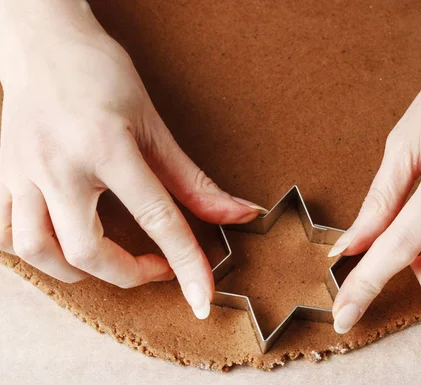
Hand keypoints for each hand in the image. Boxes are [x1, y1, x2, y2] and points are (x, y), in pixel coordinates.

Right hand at [0, 5, 264, 318]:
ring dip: (81, 271)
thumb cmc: (99, 72)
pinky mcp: (0, 175)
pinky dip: (34, 252)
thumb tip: (237, 213)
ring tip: (109, 261)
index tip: (202, 299)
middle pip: (88, 251)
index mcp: (105, 147)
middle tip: (157, 266)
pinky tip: (58, 245)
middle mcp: (58, 165)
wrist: (42, 40)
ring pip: (38, 251)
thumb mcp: (153, 124)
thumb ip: (193, 179)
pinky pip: (3, 234)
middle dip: (130, 274)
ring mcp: (21, 172)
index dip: (186, 265)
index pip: (156, 219)